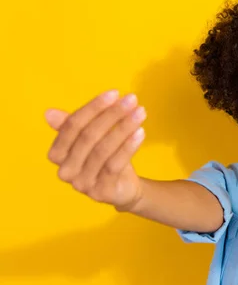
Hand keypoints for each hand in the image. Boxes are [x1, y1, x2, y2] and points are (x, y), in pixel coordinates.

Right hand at [45, 89, 146, 210]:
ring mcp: (83, 184)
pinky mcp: (102, 192)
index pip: (72, 126)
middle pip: (88, 136)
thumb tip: (49, 113)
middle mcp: (66, 171)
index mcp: (57, 154)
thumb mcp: (90, 139)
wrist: (123, 189)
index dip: (93, 108)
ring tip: (140, 113)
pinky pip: (115, 165)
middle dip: (111, 115)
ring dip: (123, 128)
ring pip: (103, 150)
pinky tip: (140, 132)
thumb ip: (73, 125)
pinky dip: (128, 147)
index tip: (114, 93)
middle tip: (131, 100)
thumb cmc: (104, 158)